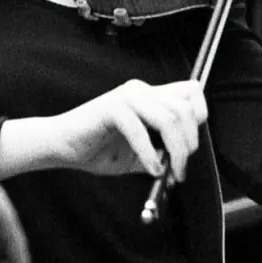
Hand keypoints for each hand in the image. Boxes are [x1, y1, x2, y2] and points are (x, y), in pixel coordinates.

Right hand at [0, 79, 207, 181]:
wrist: (61, 147)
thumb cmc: (96, 149)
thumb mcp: (137, 155)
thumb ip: (159, 156)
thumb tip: (179, 170)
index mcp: (149, 96)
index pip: (191, 92)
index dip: (199, 117)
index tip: (190, 146)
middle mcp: (141, 91)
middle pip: (185, 109)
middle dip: (189, 144)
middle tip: (180, 169)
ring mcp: (127, 97)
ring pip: (170, 118)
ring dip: (175, 151)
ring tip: (166, 171)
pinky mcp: (112, 107)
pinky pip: (141, 131)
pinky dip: (149, 155)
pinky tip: (149, 169)